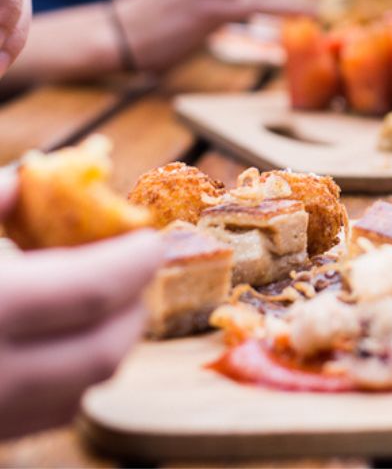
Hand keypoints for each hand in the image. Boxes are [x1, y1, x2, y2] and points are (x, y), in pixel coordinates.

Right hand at [0, 172, 163, 439]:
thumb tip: (45, 174)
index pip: (93, 291)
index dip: (135, 263)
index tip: (150, 241)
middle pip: (103, 351)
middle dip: (131, 308)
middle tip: (132, 274)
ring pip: (84, 390)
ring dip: (107, 344)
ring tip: (99, 304)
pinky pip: (51, 413)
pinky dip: (72, 376)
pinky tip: (60, 341)